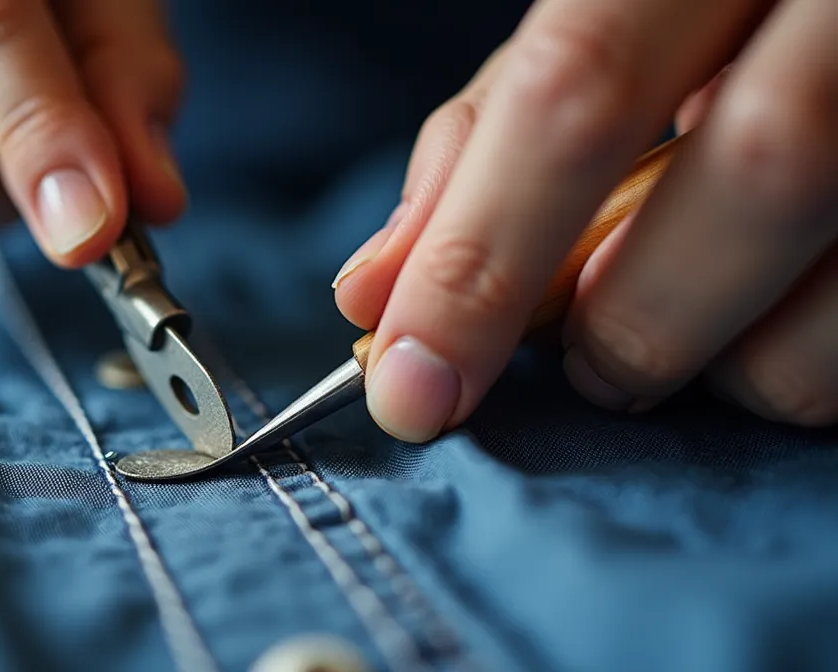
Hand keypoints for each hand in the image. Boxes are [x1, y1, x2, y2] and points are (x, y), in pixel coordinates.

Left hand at [333, 0, 837, 441]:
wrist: (826, 5)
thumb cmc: (712, 13)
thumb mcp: (605, 22)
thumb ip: (492, 134)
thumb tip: (376, 290)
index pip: (579, 89)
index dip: (482, 257)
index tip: (414, 385)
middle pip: (762, 172)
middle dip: (635, 318)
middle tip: (586, 360)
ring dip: (738, 364)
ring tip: (695, 324)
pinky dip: (809, 367)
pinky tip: (777, 314)